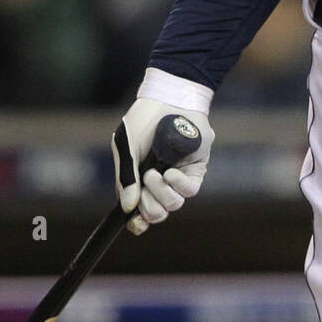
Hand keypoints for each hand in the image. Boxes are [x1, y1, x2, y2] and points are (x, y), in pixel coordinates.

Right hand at [112, 98, 214, 234]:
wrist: (168, 98)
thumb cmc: (143, 121)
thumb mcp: (126, 147)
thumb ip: (126, 178)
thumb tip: (127, 207)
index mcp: (139, 182)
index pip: (139, 213)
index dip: (137, 223)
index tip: (134, 221)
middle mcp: (159, 184)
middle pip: (156, 214)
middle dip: (148, 206)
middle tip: (145, 183)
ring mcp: (178, 178)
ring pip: (172, 205)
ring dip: (160, 193)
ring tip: (154, 173)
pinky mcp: (195, 169)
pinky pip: (190, 190)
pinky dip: (177, 184)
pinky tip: (170, 172)